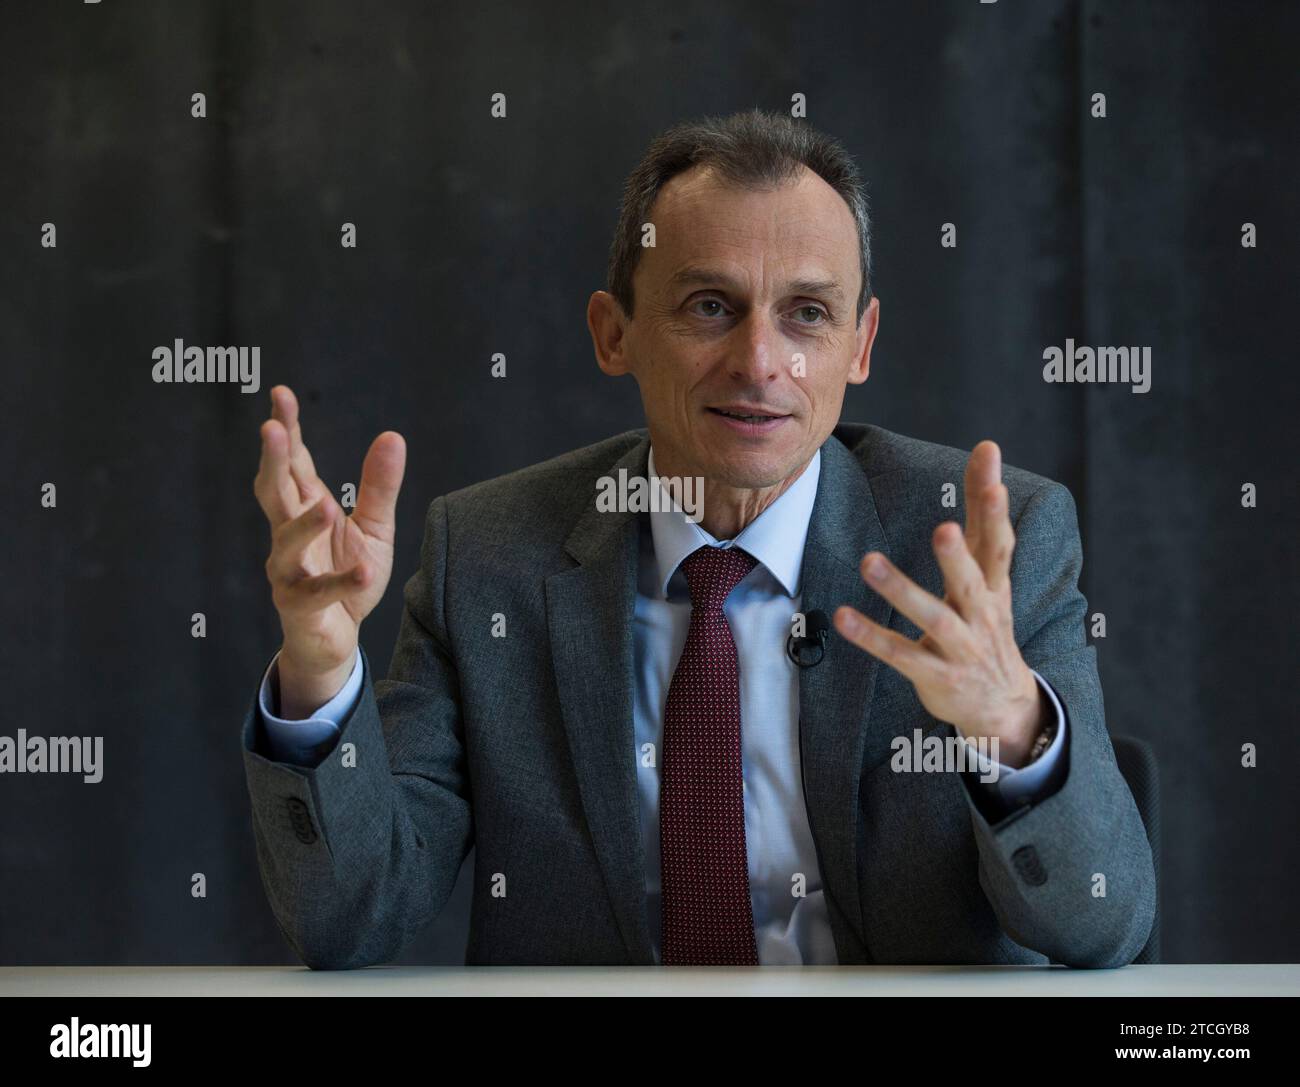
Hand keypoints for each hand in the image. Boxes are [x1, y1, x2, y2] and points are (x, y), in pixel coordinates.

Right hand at [253, 385, 405, 716]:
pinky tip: (364, 572)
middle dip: (272, 460)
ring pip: (286, 543)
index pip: (292, 462)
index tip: (280, 395)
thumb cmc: (349, 575)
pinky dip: (341, 582)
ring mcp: (288, 570)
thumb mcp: (374, 527)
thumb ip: (379, 486)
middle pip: (274, 491)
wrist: (337, 637)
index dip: (286, 429)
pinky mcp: (299, 606)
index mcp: (305, 507)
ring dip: (304, 524)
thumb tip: (392, 436)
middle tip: (271, 429)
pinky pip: (318, 593)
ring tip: (326, 505)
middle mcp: (287, 534)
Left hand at [832, 440, 1045, 766]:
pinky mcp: (934, 675)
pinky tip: (842, 616)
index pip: (998, 544)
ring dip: (902, 592)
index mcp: (994, 587)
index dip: (994, 510)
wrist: (1003, 706)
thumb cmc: (988, 623)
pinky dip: (870, 636)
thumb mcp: (990, 572)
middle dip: (957, 558)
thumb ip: (981, 514)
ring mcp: (959, 649)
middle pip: (972, 583)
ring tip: (870, 562)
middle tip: (944, 528)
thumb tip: (987, 447)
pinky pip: (898, 654)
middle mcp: (981, 616)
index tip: (991, 471)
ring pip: (932, 619)